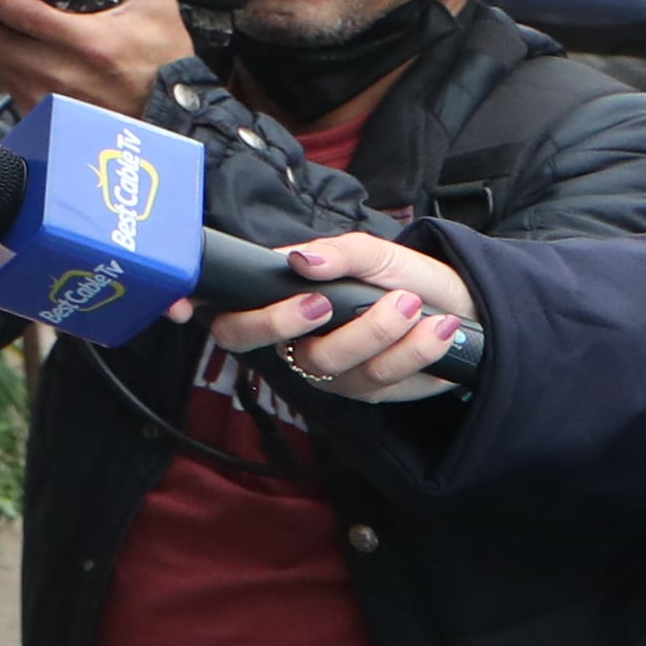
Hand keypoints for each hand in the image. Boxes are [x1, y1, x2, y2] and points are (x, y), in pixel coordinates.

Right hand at [206, 229, 478, 405]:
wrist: (466, 308)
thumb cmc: (408, 276)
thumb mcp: (376, 253)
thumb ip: (337, 252)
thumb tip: (298, 261)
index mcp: (282, 300)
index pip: (222, 308)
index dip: (187, 307)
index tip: (178, 306)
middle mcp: (293, 339)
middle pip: (254, 343)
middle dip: (282, 323)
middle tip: (324, 301)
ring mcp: (328, 369)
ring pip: (325, 362)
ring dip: (374, 330)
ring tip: (410, 304)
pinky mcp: (368, 392)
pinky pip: (377, 379)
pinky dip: (412, 351)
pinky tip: (437, 329)